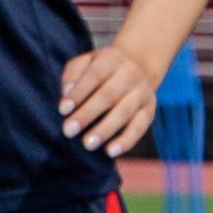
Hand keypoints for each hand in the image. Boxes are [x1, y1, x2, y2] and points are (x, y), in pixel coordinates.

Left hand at [58, 42, 159, 157]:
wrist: (138, 66)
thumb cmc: (101, 69)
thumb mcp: (85, 63)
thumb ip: (72, 75)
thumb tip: (66, 93)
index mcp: (111, 60)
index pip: (94, 76)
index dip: (79, 93)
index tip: (62, 110)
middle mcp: (130, 74)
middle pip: (108, 95)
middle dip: (87, 114)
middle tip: (68, 131)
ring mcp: (142, 93)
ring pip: (124, 112)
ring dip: (106, 129)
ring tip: (88, 144)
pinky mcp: (149, 110)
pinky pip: (140, 127)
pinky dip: (126, 140)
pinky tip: (110, 152)